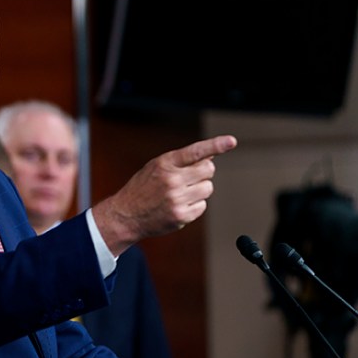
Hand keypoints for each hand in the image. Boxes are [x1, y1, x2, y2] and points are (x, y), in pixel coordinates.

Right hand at [92, 135, 236, 255]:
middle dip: (203, 172)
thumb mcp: (157, 167)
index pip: (195, 151)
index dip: (215, 145)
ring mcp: (177, 199)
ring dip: (199, 189)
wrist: (126, 214)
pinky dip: (194, 205)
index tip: (231, 141)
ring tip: (181, 193)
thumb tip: (211, 153)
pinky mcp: (182, 216)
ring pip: (208, 188)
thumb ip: (183, 160)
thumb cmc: (143, 187)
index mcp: (165, 163)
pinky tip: (178, 205)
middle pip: (208, 169)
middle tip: (189, 177)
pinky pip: (202, 206)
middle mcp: (172, 180)